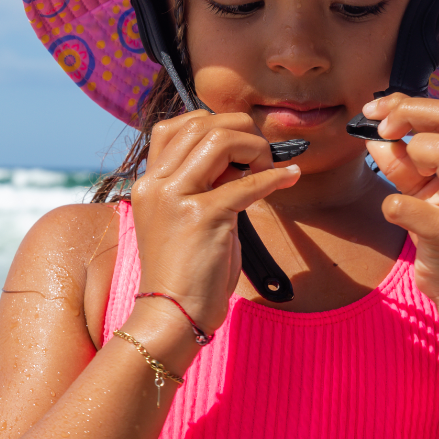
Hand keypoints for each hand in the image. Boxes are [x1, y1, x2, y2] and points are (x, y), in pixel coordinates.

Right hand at [130, 111, 300, 333]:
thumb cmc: (185, 271)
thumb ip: (204, 185)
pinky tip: (289, 180)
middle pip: (201, 123)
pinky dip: (275, 178)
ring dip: (255, 148)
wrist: (171, 315)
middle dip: (241, 131)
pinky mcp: (202, 216)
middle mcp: (156, 183)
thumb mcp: (185, 217)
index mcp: (149, 182)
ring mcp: (176, 197)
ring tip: (267, 170)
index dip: (212, 124)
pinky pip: (247, 183)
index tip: (237, 146)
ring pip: (221, 140)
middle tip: (260, 157)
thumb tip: (239, 160)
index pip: (175, 125)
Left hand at [363, 95, 438, 307]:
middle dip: (408, 113)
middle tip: (382, 129)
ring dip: (411, 154)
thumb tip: (373, 133)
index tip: (377, 112)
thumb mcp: (425, 188)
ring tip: (409, 181)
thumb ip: (403, 159)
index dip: (407, 104)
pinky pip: (403, 204)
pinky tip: (399, 215)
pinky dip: (391, 205)